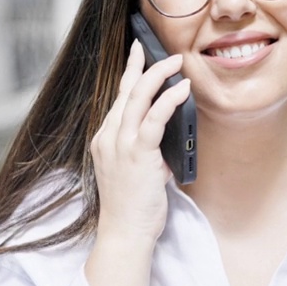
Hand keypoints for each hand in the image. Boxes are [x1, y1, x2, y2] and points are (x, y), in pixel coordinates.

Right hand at [89, 41, 192, 246]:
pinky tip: (182, 89)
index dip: (129, 73)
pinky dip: (169, 100)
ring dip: (159, 76)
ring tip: (177, 63)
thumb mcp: (136, 171)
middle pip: (126, 91)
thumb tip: (168, 136)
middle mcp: (108, 137)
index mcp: (105, 139)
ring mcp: (120, 145)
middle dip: (144, 66)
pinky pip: (154, 119)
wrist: (125, 234)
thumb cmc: (132, 207)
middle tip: (163, 51)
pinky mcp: (137, 155)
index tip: (138, 52)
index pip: (118, 98)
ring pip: (137, 98)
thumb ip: (146, 150)